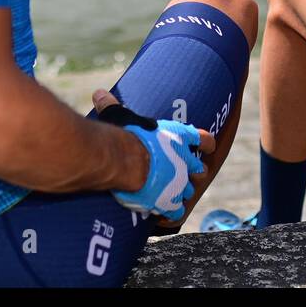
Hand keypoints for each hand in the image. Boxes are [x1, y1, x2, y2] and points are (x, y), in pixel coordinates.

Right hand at [93, 90, 212, 220]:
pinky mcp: (170, 202)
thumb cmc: (128, 135)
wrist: (127, 162)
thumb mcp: (121, 116)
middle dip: (193, 172)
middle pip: (199, 169)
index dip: (206, 143)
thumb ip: (112, 106)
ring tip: (171, 192)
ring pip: (189, 191)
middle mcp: (184, 160)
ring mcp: (180, 183)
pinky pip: (177, 212)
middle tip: (183, 172)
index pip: (204, 140)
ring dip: (181, 191)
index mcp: (179, 137)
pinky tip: (164, 213)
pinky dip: (172, 213)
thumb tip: (99, 93)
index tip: (206, 146)